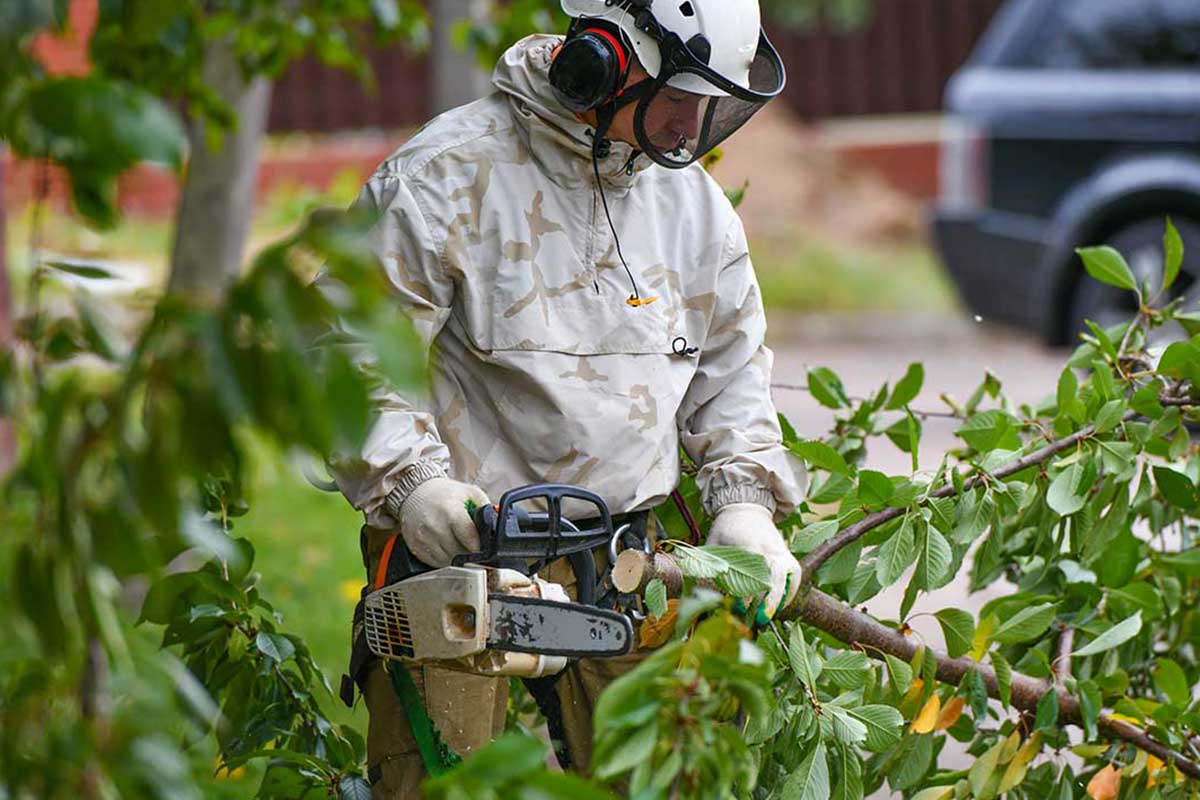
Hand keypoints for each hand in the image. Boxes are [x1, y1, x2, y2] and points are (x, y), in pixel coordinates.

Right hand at [398, 477, 489, 566]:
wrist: (415, 492)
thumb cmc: (444, 493)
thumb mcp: (470, 492)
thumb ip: (486, 508)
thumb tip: (496, 527)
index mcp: (451, 512)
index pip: (471, 541)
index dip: (481, 547)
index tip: (485, 549)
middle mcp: (435, 527)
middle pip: (460, 555)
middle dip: (470, 554)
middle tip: (475, 549)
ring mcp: (423, 539)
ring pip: (448, 562)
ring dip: (458, 560)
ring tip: (460, 547)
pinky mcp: (416, 548)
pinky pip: (435, 564)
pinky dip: (444, 560)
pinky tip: (447, 548)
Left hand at [707, 502, 801, 622]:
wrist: (746, 508)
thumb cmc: (727, 527)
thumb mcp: (714, 541)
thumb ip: (709, 562)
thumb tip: (699, 588)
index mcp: (750, 542)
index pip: (754, 568)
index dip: (749, 590)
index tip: (740, 607)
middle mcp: (770, 546)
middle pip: (778, 573)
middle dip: (772, 598)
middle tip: (761, 618)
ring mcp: (781, 550)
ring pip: (791, 575)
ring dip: (782, 597)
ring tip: (770, 615)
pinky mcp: (787, 554)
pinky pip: (795, 575)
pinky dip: (790, 591)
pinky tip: (779, 606)